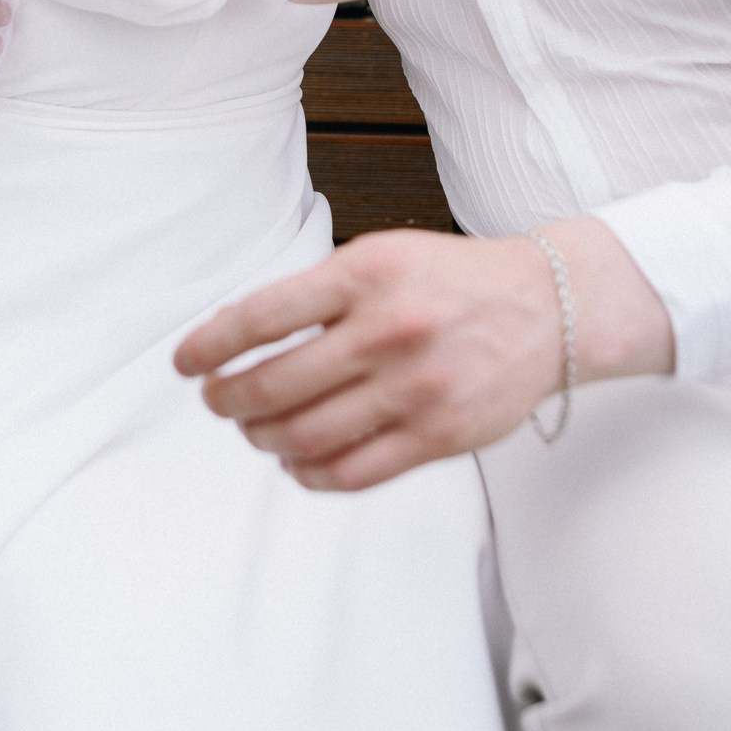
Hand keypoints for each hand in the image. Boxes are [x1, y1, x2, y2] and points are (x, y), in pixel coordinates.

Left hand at [174, 218, 673, 491]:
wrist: (547, 307)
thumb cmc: (449, 281)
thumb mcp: (381, 256)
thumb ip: (318, 294)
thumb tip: (235, 337)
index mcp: (366, 273)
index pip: (261, 316)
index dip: (209, 344)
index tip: (184, 362)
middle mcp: (389, 329)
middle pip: (275, 385)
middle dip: (229, 399)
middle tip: (216, 400)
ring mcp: (416, 388)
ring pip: (306, 435)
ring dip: (264, 438)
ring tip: (255, 428)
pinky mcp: (440, 436)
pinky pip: (353, 472)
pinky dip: (310, 473)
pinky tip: (297, 461)